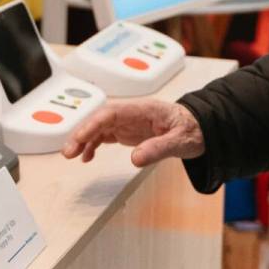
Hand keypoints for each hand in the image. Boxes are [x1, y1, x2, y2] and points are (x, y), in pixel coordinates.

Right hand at [63, 100, 205, 166]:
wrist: (201, 128)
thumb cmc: (193, 129)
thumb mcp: (181, 141)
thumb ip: (158, 149)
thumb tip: (135, 158)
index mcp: (143, 109)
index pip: (111, 112)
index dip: (93, 123)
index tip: (80, 137)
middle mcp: (132, 113)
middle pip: (100, 118)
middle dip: (81, 132)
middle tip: (68, 151)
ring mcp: (129, 122)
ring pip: (99, 127)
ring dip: (83, 139)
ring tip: (71, 155)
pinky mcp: (128, 131)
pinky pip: (105, 135)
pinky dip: (93, 144)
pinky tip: (87, 156)